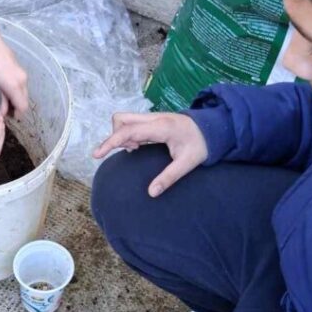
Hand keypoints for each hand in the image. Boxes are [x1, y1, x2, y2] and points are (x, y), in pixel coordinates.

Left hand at [0, 38, 28, 117]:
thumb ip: (0, 100)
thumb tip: (2, 113)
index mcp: (16, 86)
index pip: (23, 106)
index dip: (18, 114)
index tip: (10, 117)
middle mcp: (23, 80)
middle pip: (24, 99)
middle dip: (17, 107)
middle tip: (4, 110)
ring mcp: (22, 73)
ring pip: (23, 91)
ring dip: (16, 98)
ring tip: (3, 100)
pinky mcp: (19, 68)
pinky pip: (21, 83)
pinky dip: (16, 89)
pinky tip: (4, 88)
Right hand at [93, 112, 208, 197]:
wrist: (214, 129)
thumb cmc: (201, 145)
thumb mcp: (188, 163)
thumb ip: (169, 177)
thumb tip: (152, 193)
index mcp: (161, 127)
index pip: (127, 131)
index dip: (110, 142)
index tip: (96, 154)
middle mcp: (154, 118)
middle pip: (121, 119)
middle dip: (116, 136)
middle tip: (132, 151)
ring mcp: (153, 118)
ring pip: (125, 120)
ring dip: (123, 135)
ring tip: (137, 149)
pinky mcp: (153, 120)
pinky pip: (132, 124)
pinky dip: (130, 134)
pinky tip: (140, 146)